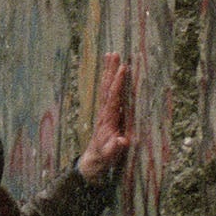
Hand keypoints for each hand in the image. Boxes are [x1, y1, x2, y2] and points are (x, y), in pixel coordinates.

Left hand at [77, 53, 130, 182]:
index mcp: (108, 119)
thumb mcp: (109, 156)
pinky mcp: (107, 114)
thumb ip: (115, 149)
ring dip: (108, 72)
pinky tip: (112, 73)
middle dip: (110, 71)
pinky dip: (111, 81)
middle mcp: (104, 112)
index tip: (123, 69)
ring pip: (106, 88)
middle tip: (114, 53)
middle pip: (107, 87)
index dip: (118, 83)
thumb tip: (122, 140)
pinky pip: (109, 94)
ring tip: (111, 56)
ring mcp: (105, 112)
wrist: (92, 162)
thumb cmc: (103, 159)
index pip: (113, 97)